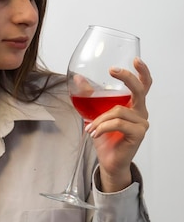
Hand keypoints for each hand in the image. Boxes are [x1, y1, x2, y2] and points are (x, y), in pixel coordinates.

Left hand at [85, 57, 151, 191]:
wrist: (108, 162)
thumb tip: (78, 78)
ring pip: (118, 110)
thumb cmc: (105, 139)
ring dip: (99, 119)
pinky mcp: (138, 134)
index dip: (142, 71)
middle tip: (113, 70)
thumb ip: (90, 96)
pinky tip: (95, 134)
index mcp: (133, 105)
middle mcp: (141, 112)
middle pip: (139, 90)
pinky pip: (118, 123)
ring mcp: (141, 123)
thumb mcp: (94, 114)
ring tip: (90, 129)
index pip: (144, 85)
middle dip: (127, 78)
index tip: (135, 59)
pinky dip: (103, 127)